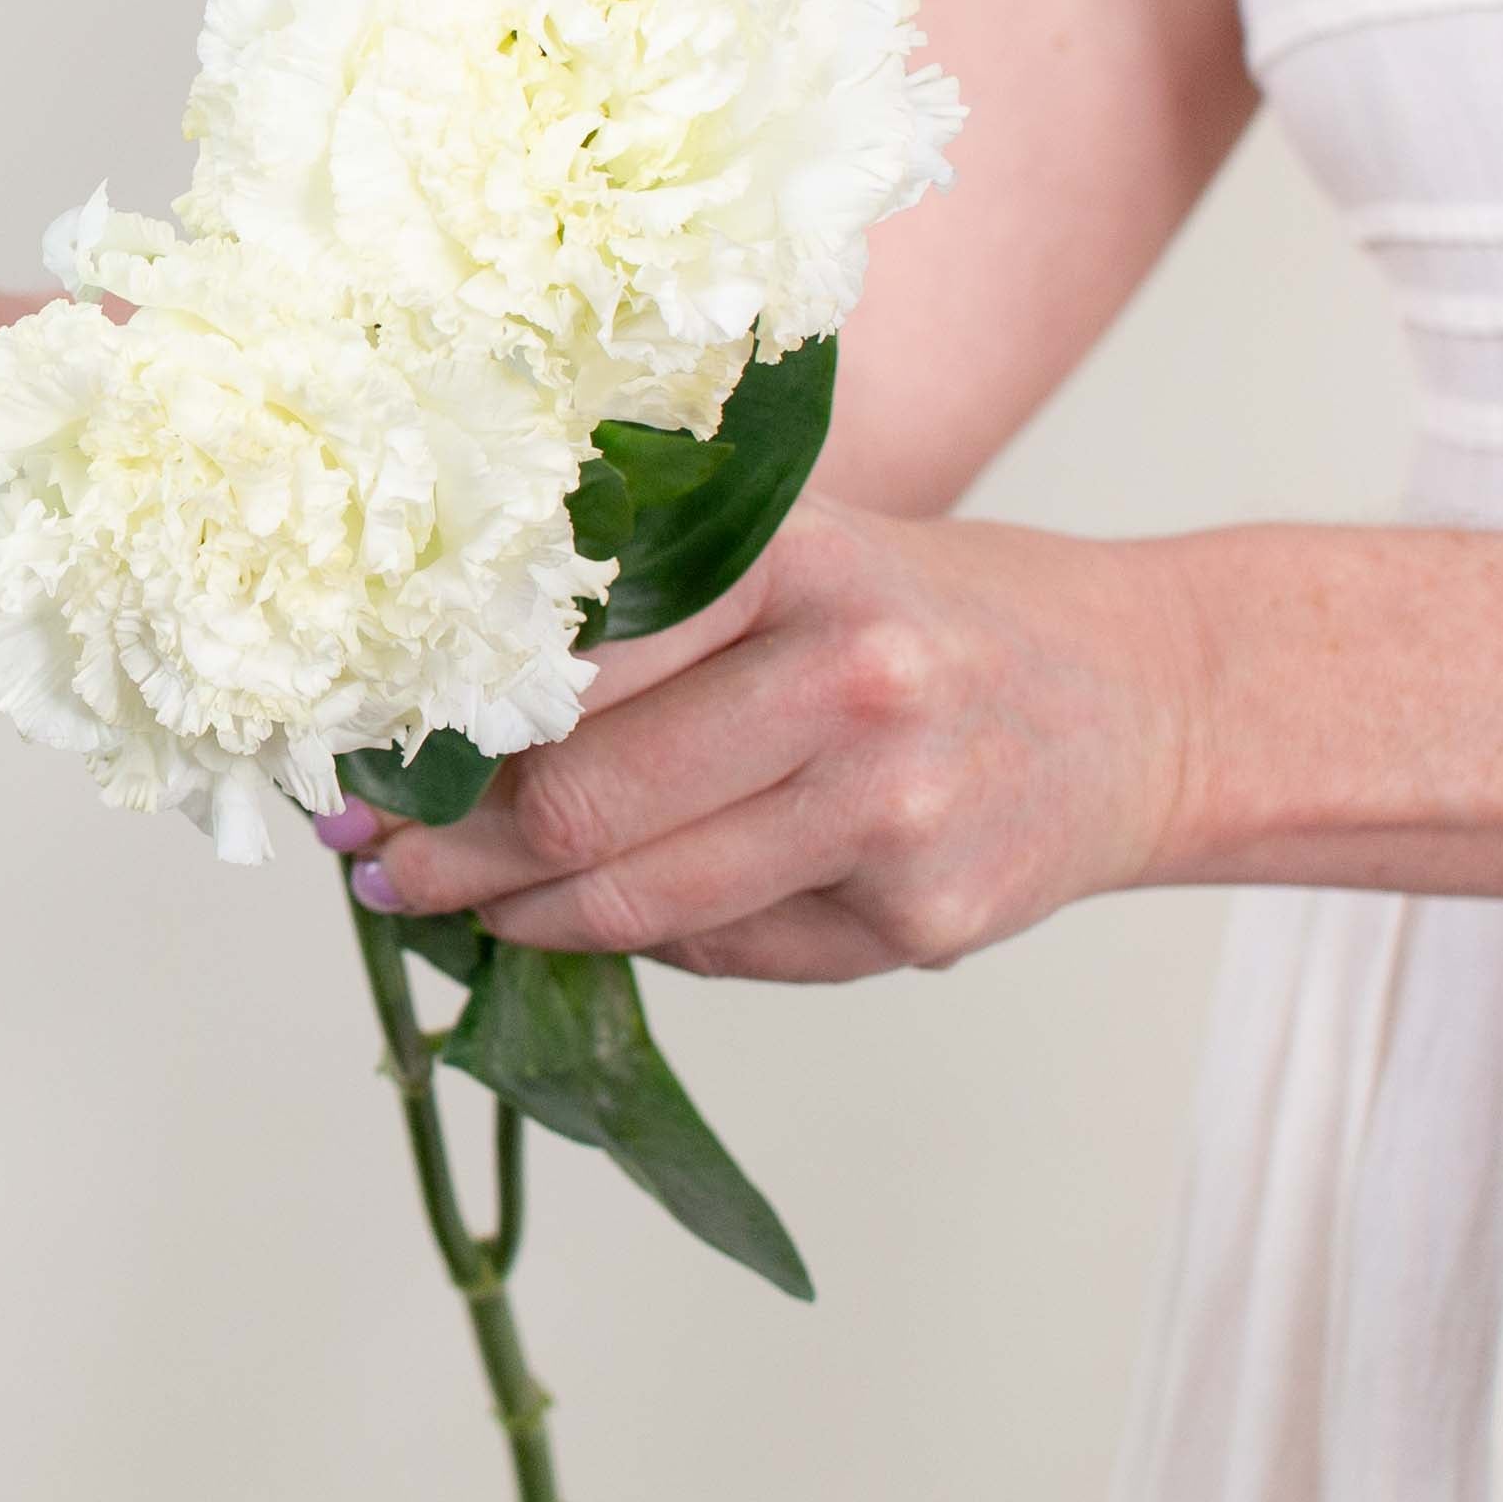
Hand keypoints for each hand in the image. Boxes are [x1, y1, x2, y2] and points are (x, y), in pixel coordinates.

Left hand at [337, 499, 1205, 980]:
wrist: (1145, 696)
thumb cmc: (928, 614)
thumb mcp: (796, 552)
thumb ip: (645, 613)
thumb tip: (446, 720)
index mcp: (791, 562)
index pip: (563, 665)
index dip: (439, 731)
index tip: (357, 762)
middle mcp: (848, 680)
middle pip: (578, 804)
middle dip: (446, 852)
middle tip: (372, 864)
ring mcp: (893, 812)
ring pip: (637, 903)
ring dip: (514, 918)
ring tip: (447, 907)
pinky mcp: (924, 922)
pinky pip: (722, 950)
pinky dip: (642, 939)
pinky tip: (592, 918)